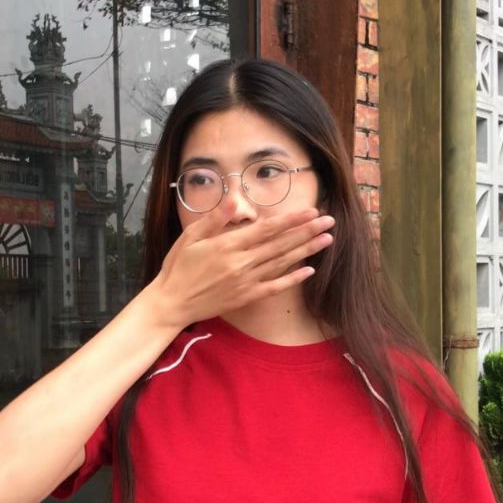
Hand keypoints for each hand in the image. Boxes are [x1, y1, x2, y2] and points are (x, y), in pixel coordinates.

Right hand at [148, 201, 334, 328]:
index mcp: (228, 245)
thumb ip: (215, 219)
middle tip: (330, 221)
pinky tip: (309, 271)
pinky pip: (274, 287)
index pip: (267, 229)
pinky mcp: (246, 297)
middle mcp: (241, 263)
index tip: (311, 211)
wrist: (172, 303)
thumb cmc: (178, 267)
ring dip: (306, 251)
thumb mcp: (191, 237)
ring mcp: (246, 282)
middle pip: (281, 244)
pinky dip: (292, 279)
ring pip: (282, 263)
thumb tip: (234, 199)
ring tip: (327, 240)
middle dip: (307, 231)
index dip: (291, 220)